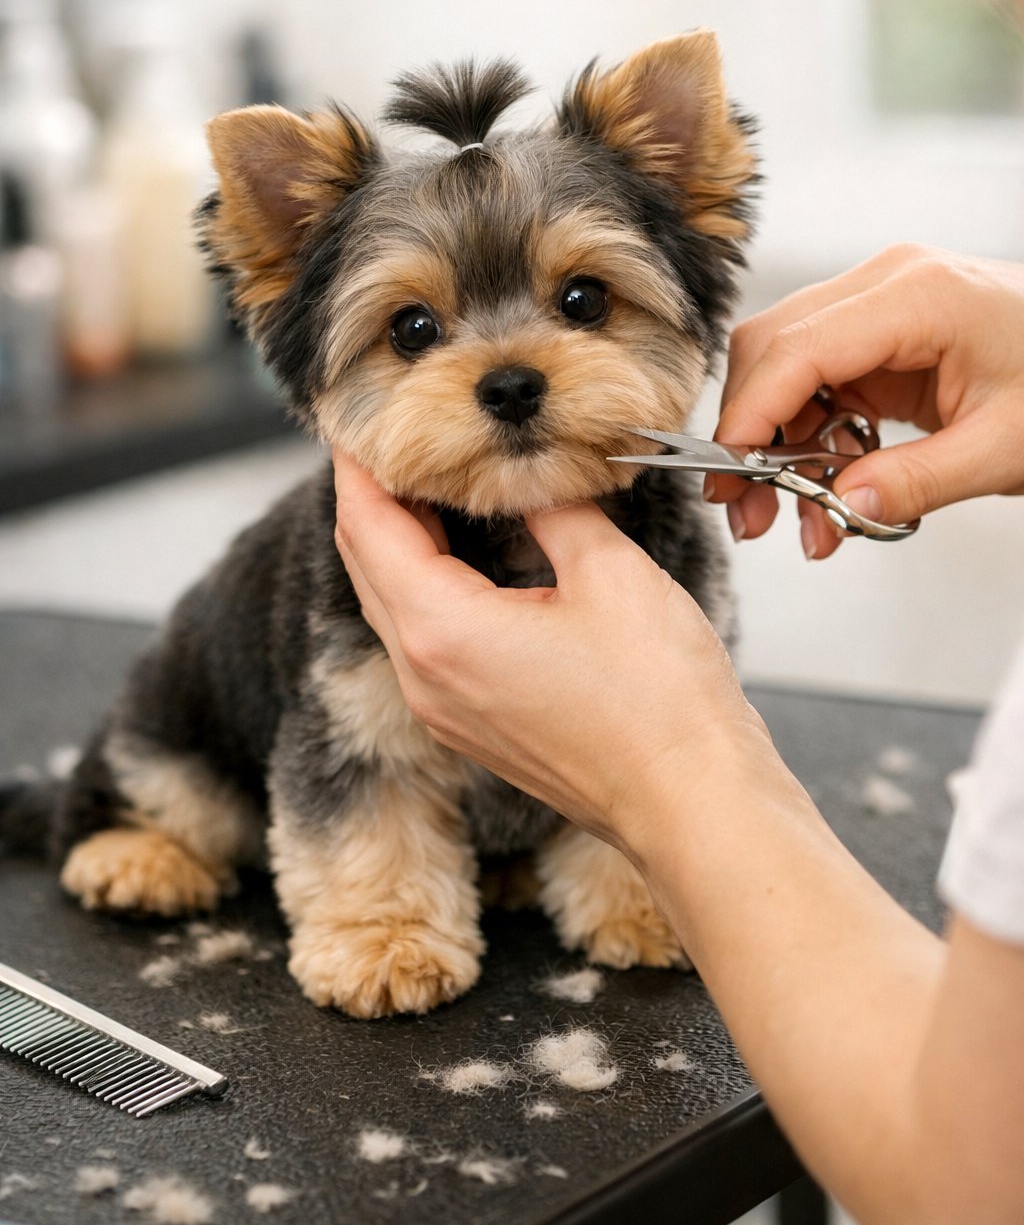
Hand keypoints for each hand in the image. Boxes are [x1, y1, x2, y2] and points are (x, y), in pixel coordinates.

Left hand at [332, 452, 771, 859]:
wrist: (690, 804)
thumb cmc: (658, 701)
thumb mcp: (610, 573)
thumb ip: (556, 509)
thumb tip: (534, 471)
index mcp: (442, 629)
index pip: (367, 526)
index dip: (358, 466)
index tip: (359, 420)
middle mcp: (424, 675)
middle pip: (366, 565)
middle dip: (371, 498)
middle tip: (394, 439)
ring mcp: (443, 710)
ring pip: (391, 606)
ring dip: (397, 544)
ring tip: (425, 485)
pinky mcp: (471, 727)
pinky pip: (423, 642)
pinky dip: (425, 589)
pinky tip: (463, 558)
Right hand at [708, 244, 1023, 558]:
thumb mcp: (1005, 448)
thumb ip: (919, 479)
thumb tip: (844, 507)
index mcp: (920, 295)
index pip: (800, 347)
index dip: (751, 413)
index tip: (728, 474)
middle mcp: (886, 285)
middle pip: (772, 347)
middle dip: (749, 433)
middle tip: (745, 511)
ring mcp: (879, 306)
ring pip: (783, 367)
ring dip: (775, 445)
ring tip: (791, 521)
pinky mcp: (880, 337)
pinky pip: (816, 384)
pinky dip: (808, 438)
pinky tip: (824, 490)